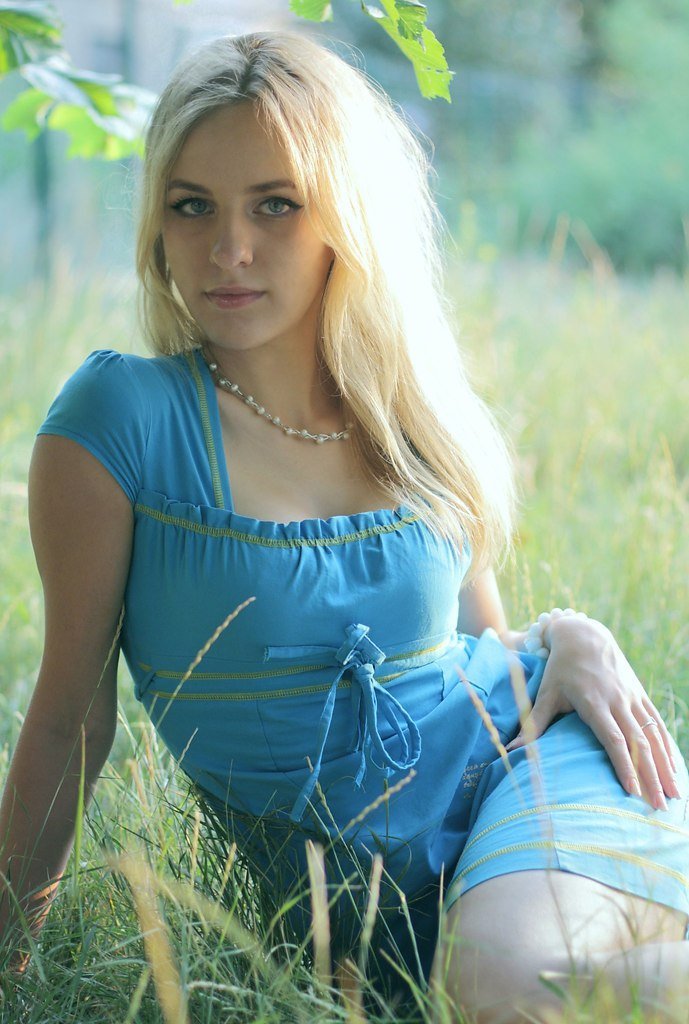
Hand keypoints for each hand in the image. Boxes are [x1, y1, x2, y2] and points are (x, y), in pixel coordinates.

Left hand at [505, 616, 680, 809]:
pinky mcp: (640, 695)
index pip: (613, 739)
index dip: (624, 765)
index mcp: (593, 702)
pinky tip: (675, 767)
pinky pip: (657, 723)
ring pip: (653, 735)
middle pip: (639, 743)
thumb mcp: (545, 693)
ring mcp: (632, 697)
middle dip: (651, 776)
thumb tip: (509, 750)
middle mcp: (617, 701)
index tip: (632, 791)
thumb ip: (533, 723)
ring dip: (665, 765)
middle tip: (659, 806)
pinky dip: (668, 745)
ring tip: (674, 794)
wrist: (584, 635)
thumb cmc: (560, 668)